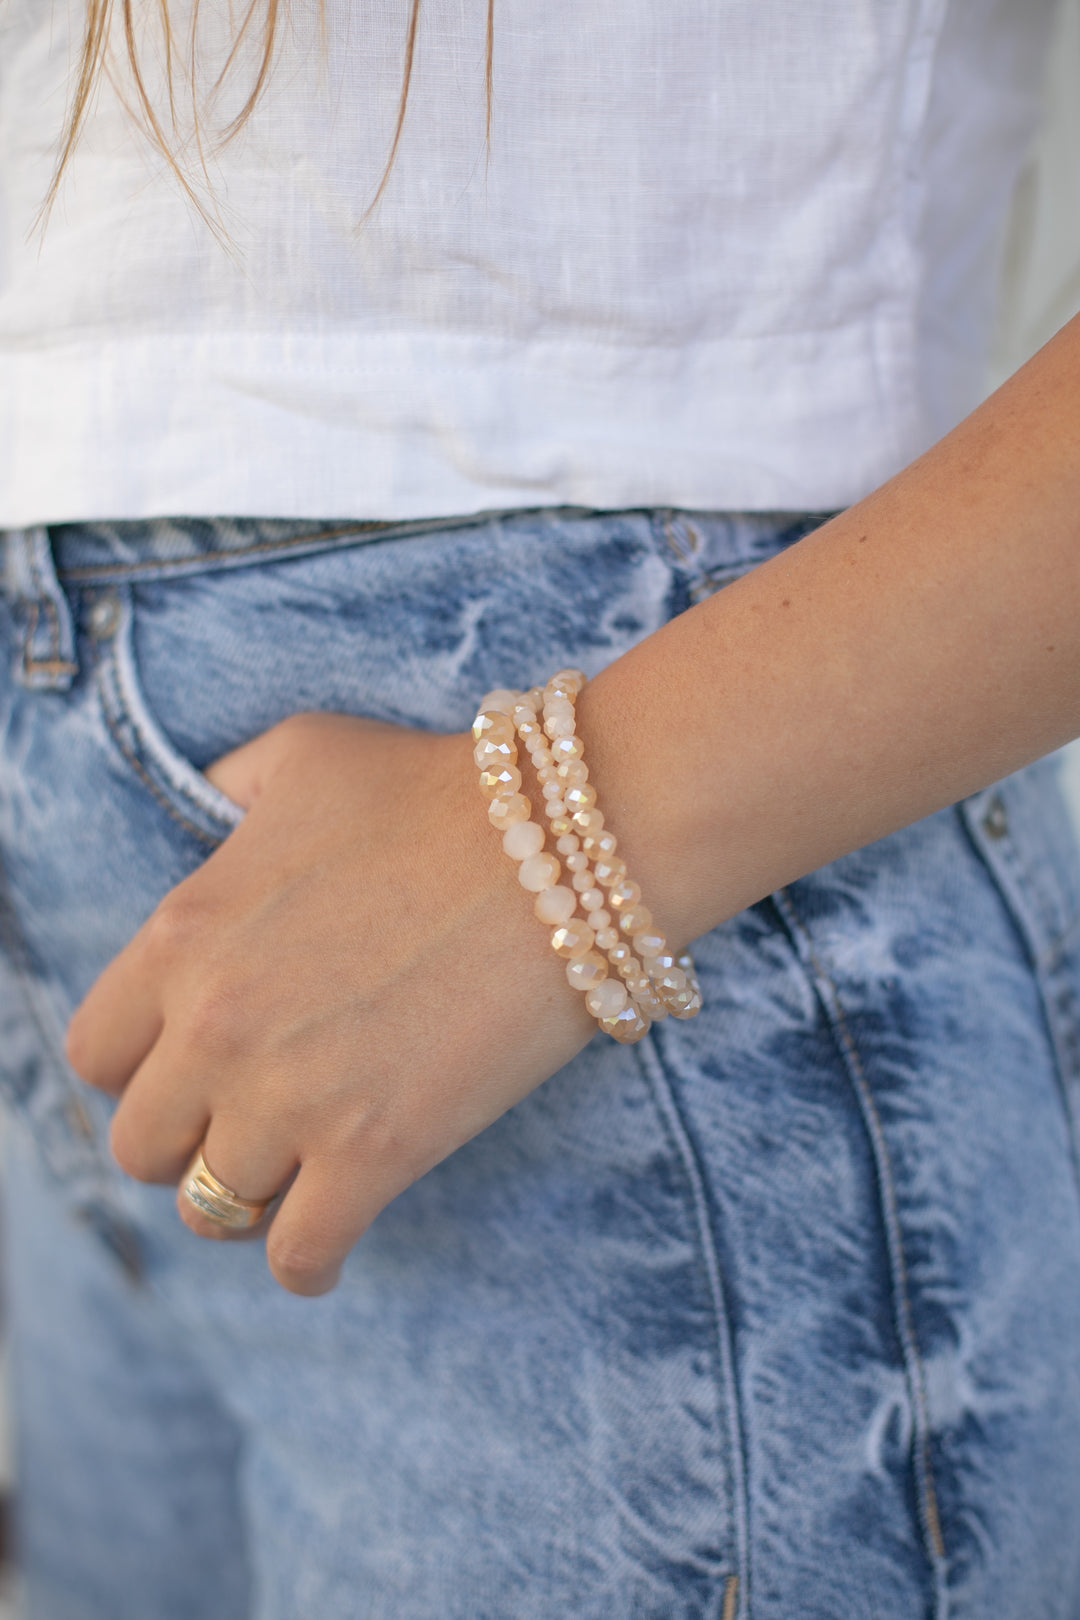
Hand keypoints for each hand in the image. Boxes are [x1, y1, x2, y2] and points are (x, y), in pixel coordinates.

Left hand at [65, 713, 597, 1294]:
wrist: (565, 843)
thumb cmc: (437, 788)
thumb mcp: (305, 753)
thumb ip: (231, 786)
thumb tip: (217, 810)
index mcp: (183, 936)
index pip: (97, 1054)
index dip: (138, 1069)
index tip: (185, 1070)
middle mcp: (216, 1027)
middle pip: (143, 1146)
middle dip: (188, 1139)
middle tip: (245, 1121)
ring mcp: (292, 1099)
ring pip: (213, 1208)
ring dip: (250, 1195)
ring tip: (294, 1173)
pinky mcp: (376, 1153)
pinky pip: (299, 1256)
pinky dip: (305, 1263)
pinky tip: (325, 1245)